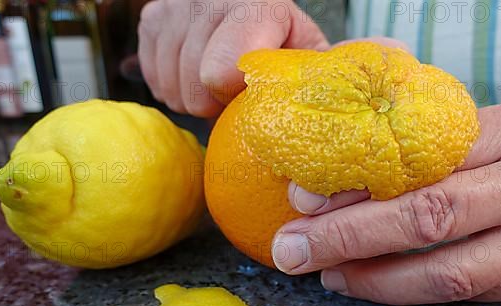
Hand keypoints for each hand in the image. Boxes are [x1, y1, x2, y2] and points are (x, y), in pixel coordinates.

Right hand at [137, 0, 328, 116]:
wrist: (252, 22)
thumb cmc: (284, 49)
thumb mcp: (310, 56)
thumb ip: (320, 70)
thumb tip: (349, 80)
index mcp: (257, 6)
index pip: (220, 70)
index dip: (231, 95)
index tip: (247, 91)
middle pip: (194, 84)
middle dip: (215, 101)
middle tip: (234, 91)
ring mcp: (177, 5)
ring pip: (170, 85)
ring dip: (194, 98)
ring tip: (217, 85)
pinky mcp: (152, 18)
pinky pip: (152, 78)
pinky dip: (173, 88)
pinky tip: (195, 77)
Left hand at [272, 102, 500, 304]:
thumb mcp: (498, 128)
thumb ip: (434, 145)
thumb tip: (341, 177)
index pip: (421, 156)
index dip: (358, 183)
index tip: (305, 198)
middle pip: (428, 216)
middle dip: (348, 236)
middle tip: (294, 249)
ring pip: (446, 274)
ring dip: (374, 280)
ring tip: (327, 275)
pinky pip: (463, 295)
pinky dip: (407, 294)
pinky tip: (369, 285)